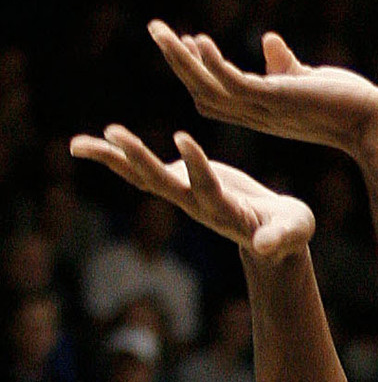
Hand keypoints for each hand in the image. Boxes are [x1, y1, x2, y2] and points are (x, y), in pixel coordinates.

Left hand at [69, 122, 315, 266]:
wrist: (270, 240)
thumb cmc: (289, 233)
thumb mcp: (294, 232)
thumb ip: (282, 237)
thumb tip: (267, 247)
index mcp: (226, 211)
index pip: (207, 188)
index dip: (195, 166)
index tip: (182, 138)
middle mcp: (197, 205)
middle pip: (163, 183)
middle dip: (140, 160)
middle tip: (116, 134)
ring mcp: (183, 195)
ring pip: (142, 177)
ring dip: (113, 158)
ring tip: (78, 144)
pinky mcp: (177, 182)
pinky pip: (138, 169)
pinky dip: (113, 156)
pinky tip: (84, 144)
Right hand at [144, 20, 377, 158]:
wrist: (373, 121)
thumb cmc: (345, 103)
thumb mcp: (305, 81)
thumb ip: (284, 66)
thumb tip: (270, 41)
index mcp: (261, 110)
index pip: (217, 92)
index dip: (197, 69)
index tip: (184, 40)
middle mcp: (257, 114)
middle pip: (202, 90)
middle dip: (176, 60)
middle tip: (153, 27)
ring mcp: (265, 109)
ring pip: (209, 87)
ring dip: (182, 58)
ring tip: (158, 30)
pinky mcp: (277, 101)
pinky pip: (235, 85)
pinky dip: (215, 65)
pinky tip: (198, 40)